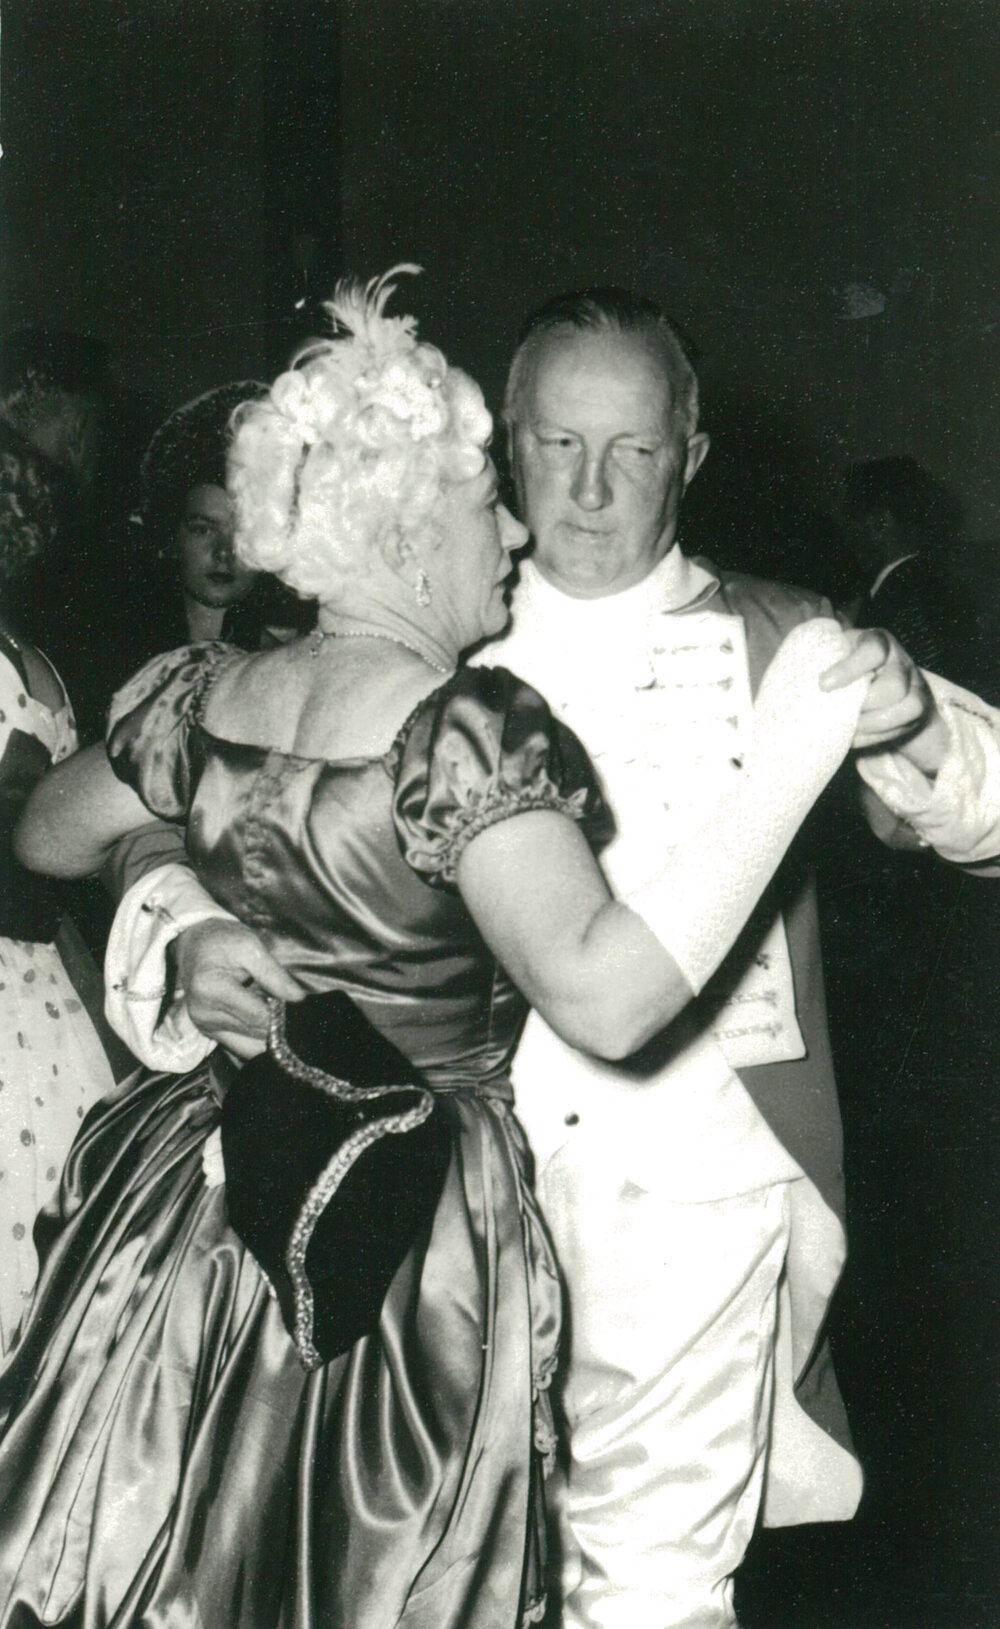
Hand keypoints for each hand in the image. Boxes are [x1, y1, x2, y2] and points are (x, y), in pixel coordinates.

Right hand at [172, 918, 303, 1059]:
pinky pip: (240, 1046)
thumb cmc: (223, 940)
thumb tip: (298, 998)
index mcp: (211, 989)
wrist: (194, 943)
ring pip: (250, 1045)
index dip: (281, 1012)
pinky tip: (256, 1014)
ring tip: (265, 1003)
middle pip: (255, 1033)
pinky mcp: (208, 1032)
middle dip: (274, 1022)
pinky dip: (254, 1035)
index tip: (293, 1002)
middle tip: (280, 999)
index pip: (258, 1017)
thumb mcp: (251, 947)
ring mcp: (204, 1026)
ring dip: (264, 1030)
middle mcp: (203, 1014)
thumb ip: (274, 974)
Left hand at [819, 627, 948, 773]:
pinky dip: (874, 736)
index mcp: (877, 641)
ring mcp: (914, 683)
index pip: (872, 649)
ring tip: (848, 726)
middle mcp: (900, 660)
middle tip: (839, 710)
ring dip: (870, 724)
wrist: (884, 683)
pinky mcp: (918, 707)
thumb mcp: (837, 657)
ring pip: (906, 708)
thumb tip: (789, 685)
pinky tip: (855, 736)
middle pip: (893, 687)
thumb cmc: (849, 669)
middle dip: (864, 705)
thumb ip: (822, 663)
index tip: (823, 685)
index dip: (850, 668)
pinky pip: (902, 727)